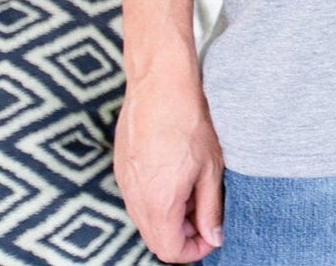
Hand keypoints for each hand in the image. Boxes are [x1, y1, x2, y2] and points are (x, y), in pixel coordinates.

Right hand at [114, 65, 224, 260]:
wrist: (160, 85)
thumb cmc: (189, 121)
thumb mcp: (211, 167)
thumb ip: (210, 208)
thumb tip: (213, 237)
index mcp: (159, 203)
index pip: (170, 250)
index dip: (195, 250)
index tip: (212, 236)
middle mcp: (135, 199)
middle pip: (156, 239)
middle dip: (183, 236)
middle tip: (207, 216)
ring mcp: (124, 184)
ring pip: (145, 220)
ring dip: (170, 218)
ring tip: (195, 191)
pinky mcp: (121, 169)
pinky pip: (137, 199)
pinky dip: (156, 200)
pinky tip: (177, 176)